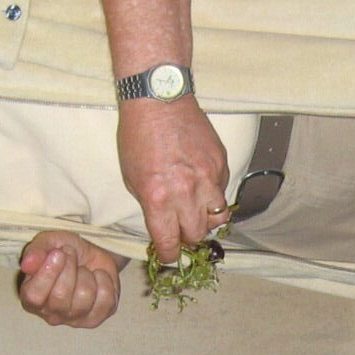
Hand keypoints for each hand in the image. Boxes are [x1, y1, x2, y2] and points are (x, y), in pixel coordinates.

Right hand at [17, 230, 122, 327]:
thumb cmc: (64, 252)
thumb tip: (28, 263)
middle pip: (60, 296)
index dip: (48, 273)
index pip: (34, 296)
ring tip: (83, 269)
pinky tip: (96, 278)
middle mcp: (50, 314)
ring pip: (84, 296)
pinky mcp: (96, 319)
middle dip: (70, 268)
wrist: (91, 256)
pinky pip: (105, 299)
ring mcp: (74, 319)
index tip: (57, 253)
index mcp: (30, 298)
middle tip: (71, 255)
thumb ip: (36, 252)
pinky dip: (104, 281)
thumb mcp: (47, 243)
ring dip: (87, 274)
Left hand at [117, 97, 228, 263]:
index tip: (169, 254)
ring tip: (196, 211)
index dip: (170, 254)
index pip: (170, 242)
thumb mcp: (132, 177)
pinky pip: (222, 191)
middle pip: (197, 234)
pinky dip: (213, 194)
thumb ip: (151, 205)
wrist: (159, 99)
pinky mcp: (221, 163)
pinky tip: (201, 183)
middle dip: (187, 236)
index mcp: (159, 198)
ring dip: (206, 219)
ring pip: (218, 218)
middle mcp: (186, 192)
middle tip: (181, 229)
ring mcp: (208, 178)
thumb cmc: (138, 136)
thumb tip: (164, 224)